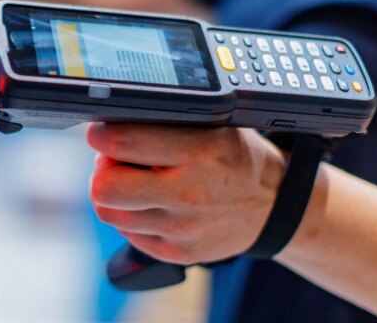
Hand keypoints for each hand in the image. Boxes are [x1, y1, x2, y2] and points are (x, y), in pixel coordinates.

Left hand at [87, 124, 285, 264]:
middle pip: (103, 187)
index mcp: (197, 151)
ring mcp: (182, 228)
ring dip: (115, 196)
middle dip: (103, 171)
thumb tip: (110, 124)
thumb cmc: (235, 158)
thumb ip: (163, 123)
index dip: (101, 135)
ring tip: (138, 183)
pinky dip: (133, 217)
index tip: (104, 134)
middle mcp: (188, 193)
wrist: (275, 206)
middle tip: (117, 163)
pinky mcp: (178, 253)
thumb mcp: (212, 125)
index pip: (119, 142)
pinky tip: (155, 205)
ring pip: (109, 213)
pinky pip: (128, 234)